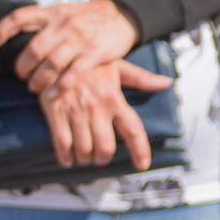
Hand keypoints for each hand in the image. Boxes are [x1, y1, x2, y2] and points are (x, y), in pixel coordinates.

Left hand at [0, 0, 141, 93]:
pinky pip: (72, 74)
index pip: (18, 18)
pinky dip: (59, 86)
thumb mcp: (63, 12)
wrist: (120, 17)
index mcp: (52, 13)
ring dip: (38, 79)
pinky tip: (52, 94)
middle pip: (34, 48)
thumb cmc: (86, 18)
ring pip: (50, 64)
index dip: (0, 31)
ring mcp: (79, 39)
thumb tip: (14, 32)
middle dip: (22, 66)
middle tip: (20, 76)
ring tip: (34, 87)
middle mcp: (63, 24)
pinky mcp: (94, 54)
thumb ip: (42, 21)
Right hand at [35, 56, 170, 168]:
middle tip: (100, 157)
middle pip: (106, 147)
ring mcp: (76, 111)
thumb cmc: (88, 63)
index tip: (142, 165)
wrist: (54, 54)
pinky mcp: (55, 112)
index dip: (140, 151)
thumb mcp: (117, 66)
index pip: (133, 130)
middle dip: (103, 158)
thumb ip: (141, 78)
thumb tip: (165, 83)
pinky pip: (62, 143)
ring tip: (84, 156)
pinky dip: (65, 156)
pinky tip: (67, 158)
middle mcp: (97, 108)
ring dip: (85, 158)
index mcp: (114, 99)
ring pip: (84, 149)